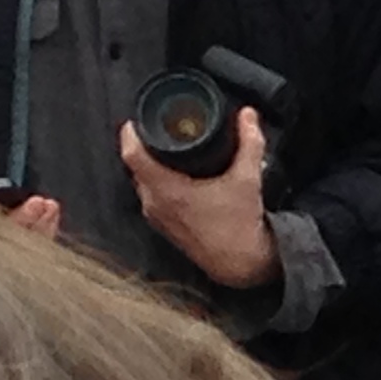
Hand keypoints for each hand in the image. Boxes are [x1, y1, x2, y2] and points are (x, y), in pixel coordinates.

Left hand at [119, 109, 279, 288]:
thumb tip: (248, 115)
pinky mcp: (164, 226)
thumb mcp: (248, 179)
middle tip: (161, 131)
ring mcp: (156, 217)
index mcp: (166, 189)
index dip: (131, 133)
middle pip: (136, 166)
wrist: (241, 264)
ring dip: (152, 166)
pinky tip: (179, 178)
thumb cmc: (240, 224)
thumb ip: (249, 143)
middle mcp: (153, 203)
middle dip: (145, 147)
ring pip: (143, 182)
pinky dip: (160, 183)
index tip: (137, 120)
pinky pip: (152, 196)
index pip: (132, 154)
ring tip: (170, 152)